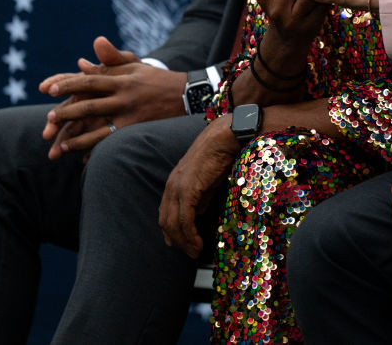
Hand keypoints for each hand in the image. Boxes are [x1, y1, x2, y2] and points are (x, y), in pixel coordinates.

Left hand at [40, 36, 185, 158]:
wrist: (188, 94)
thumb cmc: (157, 79)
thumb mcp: (136, 65)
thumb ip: (109, 61)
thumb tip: (82, 62)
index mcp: (122, 78)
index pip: (89, 80)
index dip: (67, 84)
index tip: (48, 89)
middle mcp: (124, 95)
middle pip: (89, 105)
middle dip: (66, 113)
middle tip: (49, 119)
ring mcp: (131, 113)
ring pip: (97, 126)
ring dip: (76, 136)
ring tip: (58, 144)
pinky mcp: (138, 127)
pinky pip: (112, 139)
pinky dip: (95, 147)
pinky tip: (81, 155)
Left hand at [159, 117, 240, 257]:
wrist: (225, 138)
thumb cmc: (220, 155)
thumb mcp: (207, 181)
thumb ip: (200, 198)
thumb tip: (197, 214)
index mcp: (174, 184)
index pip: (166, 214)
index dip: (172, 232)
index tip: (182, 245)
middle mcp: (171, 187)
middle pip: (166, 222)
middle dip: (177, 241)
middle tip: (190, 253)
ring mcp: (177, 188)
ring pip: (173, 224)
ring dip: (184, 242)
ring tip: (195, 252)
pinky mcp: (187, 190)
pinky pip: (185, 219)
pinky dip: (190, 234)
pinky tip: (197, 243)